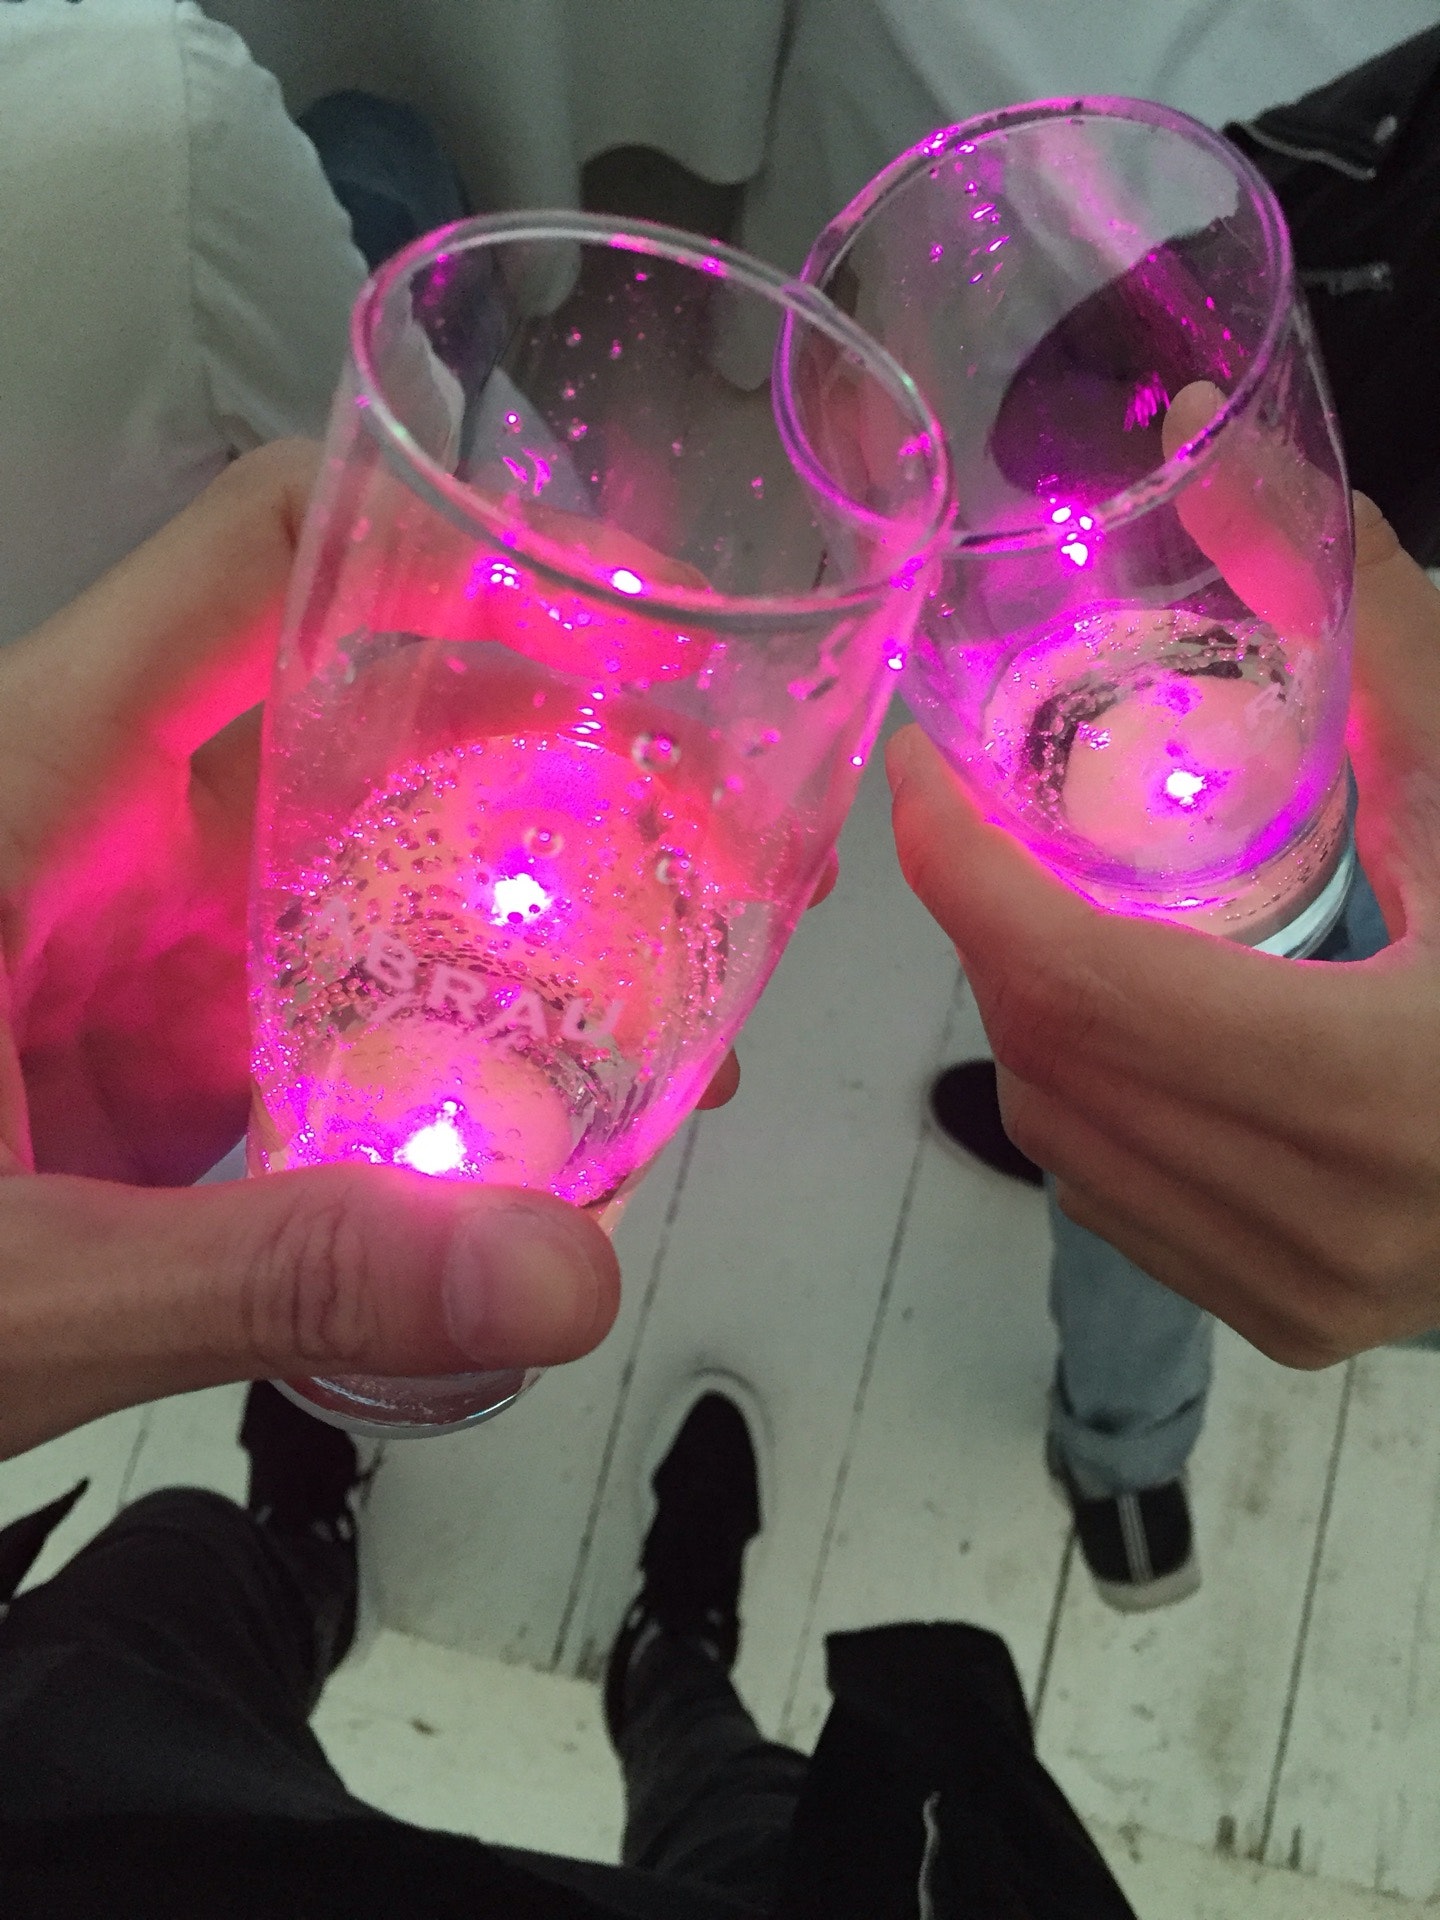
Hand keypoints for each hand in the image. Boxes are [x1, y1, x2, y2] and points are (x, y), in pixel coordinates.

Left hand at [0, 444, 619, 1457]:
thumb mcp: (17, 1280)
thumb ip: (285, 1269)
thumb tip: (569, 1279)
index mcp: (39, 785)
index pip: (263, 562)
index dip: (452, 533)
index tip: (642, 598)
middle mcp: (97, 826)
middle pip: (363, 715)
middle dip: (560, 752)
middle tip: (745, 823)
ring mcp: (122, 940)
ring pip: (356, 871)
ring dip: (516, 912)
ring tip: (699, 981)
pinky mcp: (134, 1047)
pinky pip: (318, 1001)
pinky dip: (434, 1040)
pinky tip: (551, 1113)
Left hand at [887, 488, 1439, 1367]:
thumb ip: (1382, 650)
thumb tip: (1249, 466)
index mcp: (1379, 1087)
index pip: (1082, 984)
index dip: (969, 873)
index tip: (924, 776)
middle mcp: (1321, 1218)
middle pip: (1052, 1055)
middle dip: (997, 931)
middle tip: (1006, 832)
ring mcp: (1297, 1286)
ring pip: (1061, 1133)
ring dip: (1035, 1012)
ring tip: (1082, 920)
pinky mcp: (1283, 1316)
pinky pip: (1106, 1195)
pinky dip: (1086, 1099)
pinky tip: (1143, 1033)